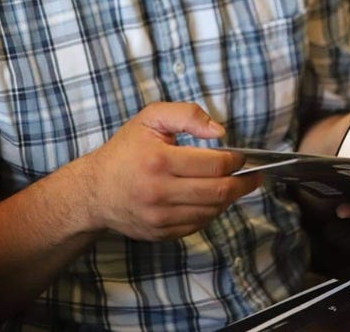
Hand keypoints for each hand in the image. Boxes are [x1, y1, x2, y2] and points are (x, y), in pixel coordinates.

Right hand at [80, 102, 258, 240]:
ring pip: (211, 211)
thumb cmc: (125, 150)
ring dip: (229, 198)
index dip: (235, 160)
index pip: (214, 164)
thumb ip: (187, 115)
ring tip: (236, 185)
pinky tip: (214, 198)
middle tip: (254, 175)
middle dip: (243, 183)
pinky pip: (198, 225)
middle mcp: (160, 192)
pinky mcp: (160, 233)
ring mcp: (160, 217)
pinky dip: (211, 212)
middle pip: (218, 191)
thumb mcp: (151, 118)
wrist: (95, 190)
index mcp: (160, 160)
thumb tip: (219, 132)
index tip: (242, 156)